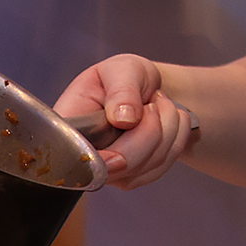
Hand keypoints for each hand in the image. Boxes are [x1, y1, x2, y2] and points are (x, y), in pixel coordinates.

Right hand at [53, 55, 195, 188]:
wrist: (146, 88)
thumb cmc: (125, 76)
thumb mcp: (122, 69)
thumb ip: (122, 90)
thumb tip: (123, 118)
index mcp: (69, 128)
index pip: (76, 158)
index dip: (102, 156)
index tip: (128, 124)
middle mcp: (84, 157)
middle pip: (118, 167)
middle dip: (148, 129)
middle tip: (153, 101)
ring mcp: (109, 171)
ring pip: (146, 167)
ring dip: (167, 130)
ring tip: (160, 103)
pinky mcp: (133, 176)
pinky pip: (162, 167)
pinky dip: (176, 139)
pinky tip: (169, 119)